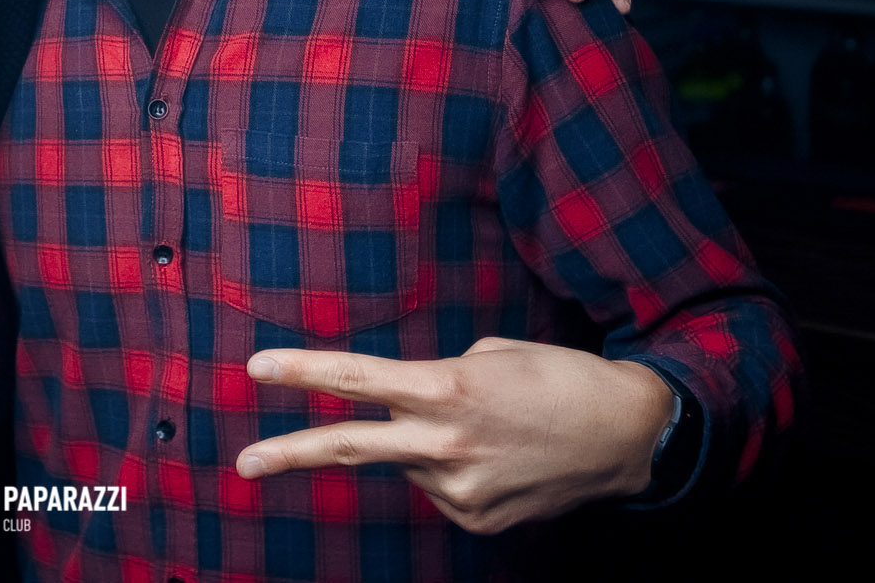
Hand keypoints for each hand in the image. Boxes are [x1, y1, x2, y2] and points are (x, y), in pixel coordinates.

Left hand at [235, 337, 673, 534]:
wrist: (631, 437)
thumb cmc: (561, 378)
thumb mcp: (492, 355)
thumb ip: (437, 381)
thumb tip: (409, 410)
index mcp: (448, 389)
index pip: (358, 380)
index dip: (303, 372)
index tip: (256, 367)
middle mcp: (446, 445)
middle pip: (350, 446)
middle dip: (289, 454)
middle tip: (243, 463)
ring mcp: (461, 491)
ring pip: (411, 462)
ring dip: (428, 444)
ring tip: (488, 429)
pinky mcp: (477, 521)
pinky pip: (442, 488)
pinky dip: (456, 469)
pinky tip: (499, 458)